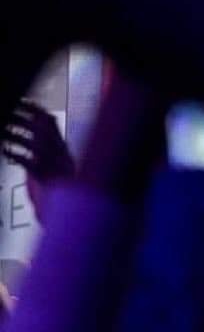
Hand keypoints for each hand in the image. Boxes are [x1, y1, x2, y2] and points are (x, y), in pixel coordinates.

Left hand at [3, 99, 73, 223]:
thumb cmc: (58, 203)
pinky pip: (31, 162)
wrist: (70, 227)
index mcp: (63, 152)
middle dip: (27, 117)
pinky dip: (18, 154)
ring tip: (5, 132)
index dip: (37, 111)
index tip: (25, 104)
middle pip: (44, 128)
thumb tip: (30, 145)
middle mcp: (62, 156)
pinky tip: (7, 150)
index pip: (51, 123)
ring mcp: (55, 167)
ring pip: (37, 142)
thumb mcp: (52, 174)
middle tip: (13, 111)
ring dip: (18, 134)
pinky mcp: (47, 181)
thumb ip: (44, 157)